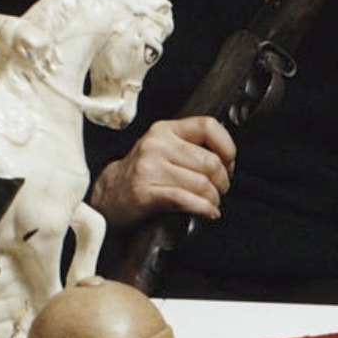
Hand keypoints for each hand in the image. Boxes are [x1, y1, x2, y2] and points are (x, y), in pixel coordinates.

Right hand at [89, 116, 235, 228]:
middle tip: (220, 190)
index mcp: (165, 130)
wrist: (108, 194)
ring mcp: (150, 168)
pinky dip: (203, 208)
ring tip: (211, 203)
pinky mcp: (145, 192)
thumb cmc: (142, 173)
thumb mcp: (164, 148)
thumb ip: (191, 146)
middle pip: (210, 161)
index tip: (229, 163)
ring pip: (201, 183)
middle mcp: (157, 145)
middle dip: (223, 181)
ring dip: (214, 198)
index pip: (208, 126)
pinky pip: (185, 199)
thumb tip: (227, 159)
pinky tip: (207, 212)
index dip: (227, 147)